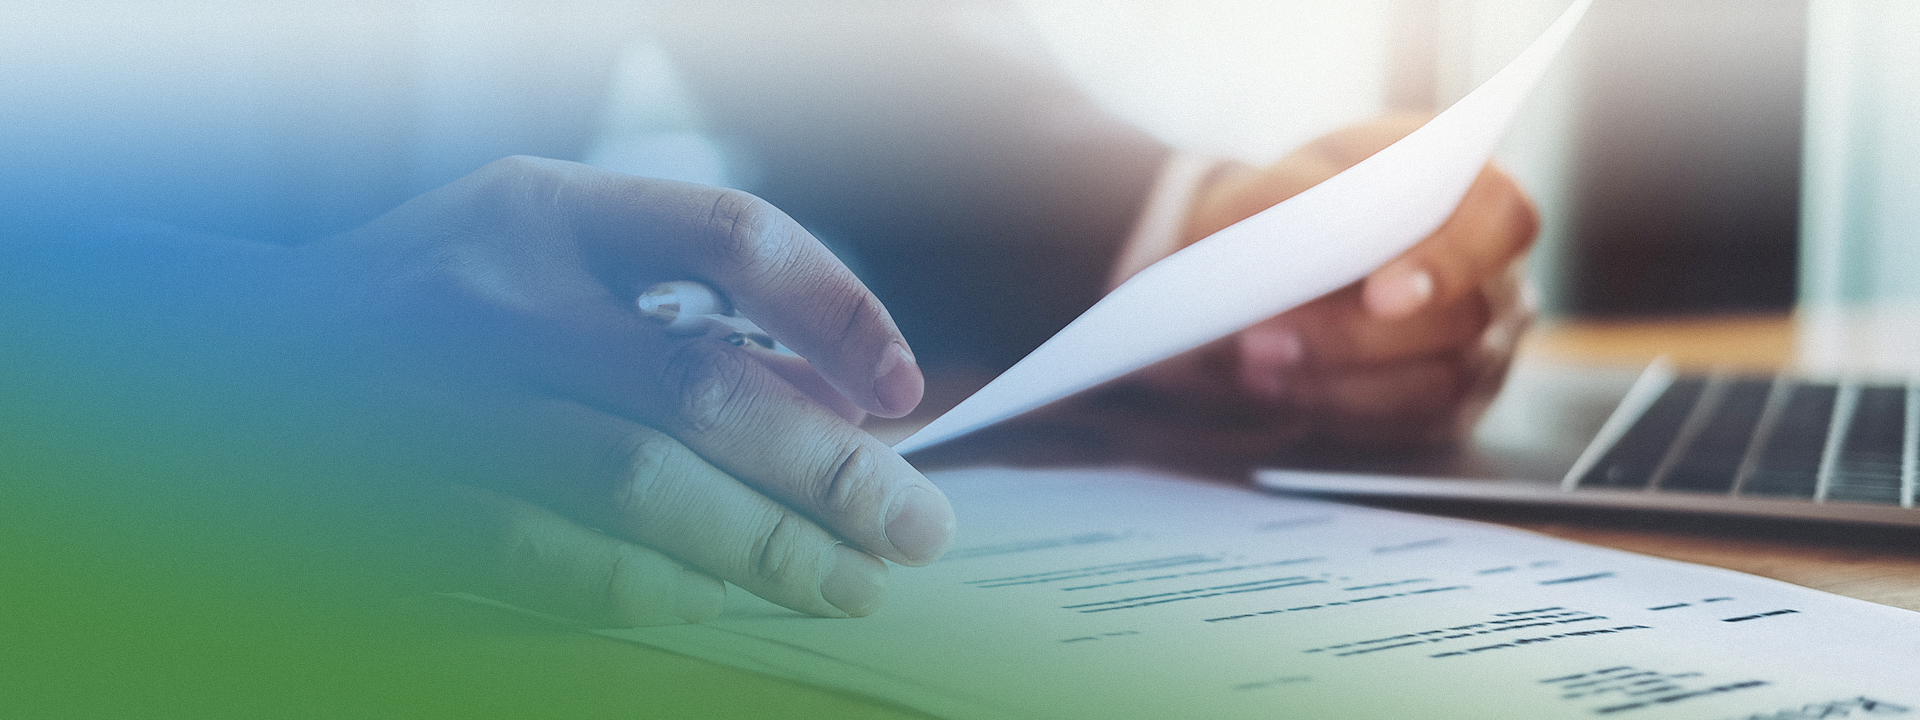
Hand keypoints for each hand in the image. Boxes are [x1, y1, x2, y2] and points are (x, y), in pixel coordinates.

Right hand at [256, 157, 955, 624]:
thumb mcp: (539, 264)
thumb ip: (672, 317)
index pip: (729, 235)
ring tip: (849, 584)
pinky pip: (553, 567)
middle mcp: (485, 295)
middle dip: (832, 468)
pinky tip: (719, 607)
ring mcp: (428, 408)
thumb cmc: (428, 316)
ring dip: (765, 548)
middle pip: (703, 383)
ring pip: (637, 487)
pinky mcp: (390, 512)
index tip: (903, 394)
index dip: (840, 313)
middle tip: (914, 529)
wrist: (215, 373)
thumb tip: (838, 411)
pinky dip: (656, 593)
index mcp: (540, 211)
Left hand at [937, 116, 1535, 471]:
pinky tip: (1268, 381)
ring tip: (1252, 361)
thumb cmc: (1233, 216)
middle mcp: (1476, 256)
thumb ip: (1279, 215)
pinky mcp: (1431, 390)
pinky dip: (1337, 408)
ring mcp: (1466, 328)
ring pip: (1438, 376)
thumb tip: (1304, 254)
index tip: (1378, 286)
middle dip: (1358, 336)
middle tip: (1268, 343)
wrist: (1209, 252)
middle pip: (1467, 313)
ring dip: (1337, 377)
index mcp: (1447, 179)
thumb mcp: (1242, 200)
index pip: (1495, 215)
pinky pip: (1411, 420)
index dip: (1449, 253)